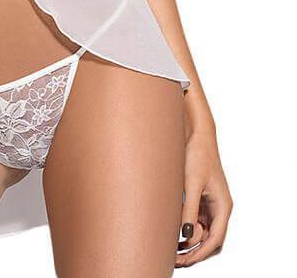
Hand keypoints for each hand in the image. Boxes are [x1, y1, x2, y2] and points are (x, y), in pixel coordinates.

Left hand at [175, 126, 232, 266]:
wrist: (196, 133)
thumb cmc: (197, 154)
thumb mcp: (191, 183)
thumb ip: (189, 210)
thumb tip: (186, 236)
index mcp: (223, 206)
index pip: (215, 240)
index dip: (200, 253)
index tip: (183, 260)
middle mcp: (219, 208)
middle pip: (211, 241)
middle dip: (195, 252)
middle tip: (175, 260)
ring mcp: (210, 204)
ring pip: (204, 233)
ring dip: (190, 243)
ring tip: (171, 249)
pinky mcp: (201, 198)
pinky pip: (197, 221)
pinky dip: (187, 230)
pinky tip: (172, 233)